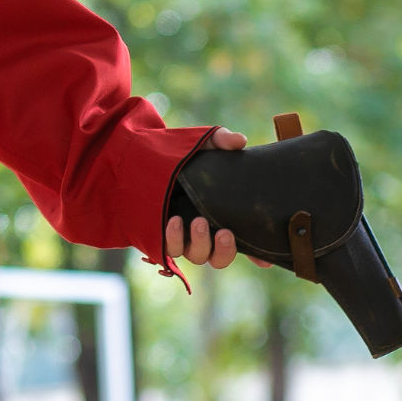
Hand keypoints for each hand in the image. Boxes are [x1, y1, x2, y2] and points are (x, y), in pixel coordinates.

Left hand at [164, 128, 271, 269]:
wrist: (136, 153)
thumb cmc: (174, 151)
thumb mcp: (199, 143)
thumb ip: (221, 139)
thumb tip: (239, 141)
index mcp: (219, 214)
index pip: (244, 243)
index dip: (257, 256)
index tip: (265, 261)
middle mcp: (202, 230)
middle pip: (220, 258)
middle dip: (225, 251)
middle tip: (224, 232)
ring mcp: (180, 235)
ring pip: (197, 256)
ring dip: (201, 244)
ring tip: (196, 221)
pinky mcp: (157, 234)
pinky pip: (169, 250)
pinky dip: (173, 239)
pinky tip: (173, 221)